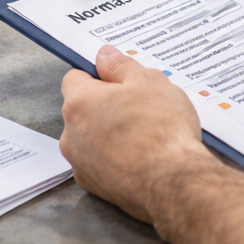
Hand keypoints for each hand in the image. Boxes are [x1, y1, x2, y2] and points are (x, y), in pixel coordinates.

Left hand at [60, 45, 243, 243]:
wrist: (174, 184)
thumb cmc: (161, 127)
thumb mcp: (149, 81)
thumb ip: (121, 65)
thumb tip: (103, 55)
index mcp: (78, 103)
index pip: (75, 78)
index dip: (99, 75)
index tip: (121, 79)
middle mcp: (70, 135)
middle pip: (83, 110)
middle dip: (105, 105)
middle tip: (140, 105)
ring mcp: (80, 165)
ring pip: (91, 138)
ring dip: (109, 133)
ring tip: (145, 134)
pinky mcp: (95, 188)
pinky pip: (101, 163)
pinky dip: (115, 158)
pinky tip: (142, 158)